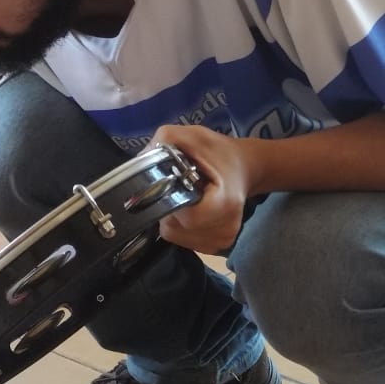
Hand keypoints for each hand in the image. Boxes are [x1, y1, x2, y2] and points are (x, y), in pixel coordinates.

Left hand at [151, 124, 253, 253]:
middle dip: (168, 207)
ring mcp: (221, 241)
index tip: (172, 185)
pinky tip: (190, 210)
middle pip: (174, 228)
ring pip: (174, 236)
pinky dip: (179, 226)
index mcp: (224, 204)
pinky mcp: (216, 247)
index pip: (184, 217)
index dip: (169, 201)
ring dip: (172, 217)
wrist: (244, 169)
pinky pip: (182, 241)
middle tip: (178, 188)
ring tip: (185, 198)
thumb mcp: (195, 136)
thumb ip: (167, 141)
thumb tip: (140, 160)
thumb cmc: (219, 153)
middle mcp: (225, 229)